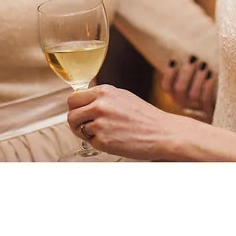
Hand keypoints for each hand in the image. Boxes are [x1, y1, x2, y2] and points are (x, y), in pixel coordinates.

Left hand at [66, 84, 193, 159]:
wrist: (164, 133)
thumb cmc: (146, 117)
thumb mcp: (123, 97)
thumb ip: (103, 98)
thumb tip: (85, 101)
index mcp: (105, 91)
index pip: (73, 98)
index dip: (76, 108)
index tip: (81, 114)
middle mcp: (100, 104)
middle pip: (71, 114)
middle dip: (76, 122)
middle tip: (86, 127)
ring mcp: (100, 122)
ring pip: (77, 129)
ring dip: (86, 133)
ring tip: (105, 133)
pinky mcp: (103, 139)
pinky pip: (90, 142)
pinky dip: (98, 143)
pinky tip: (114, 140)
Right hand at [163, 54, 216, 121]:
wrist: (232, 109)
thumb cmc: (216, 86)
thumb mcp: (200, 79)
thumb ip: (193, 67)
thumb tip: (190, 50)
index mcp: (179, 95)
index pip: (166, 87)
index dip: (168, 74)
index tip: (174, 60)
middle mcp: (186, 105)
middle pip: (179, 90)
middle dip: (186, 72)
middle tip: (194, 58)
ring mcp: (198, 112)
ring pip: (192, 95)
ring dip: (198, 78)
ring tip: (205, 65)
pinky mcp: (211, 115)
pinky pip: (206, 102)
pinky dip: (207, 88)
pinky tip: (211, 76)